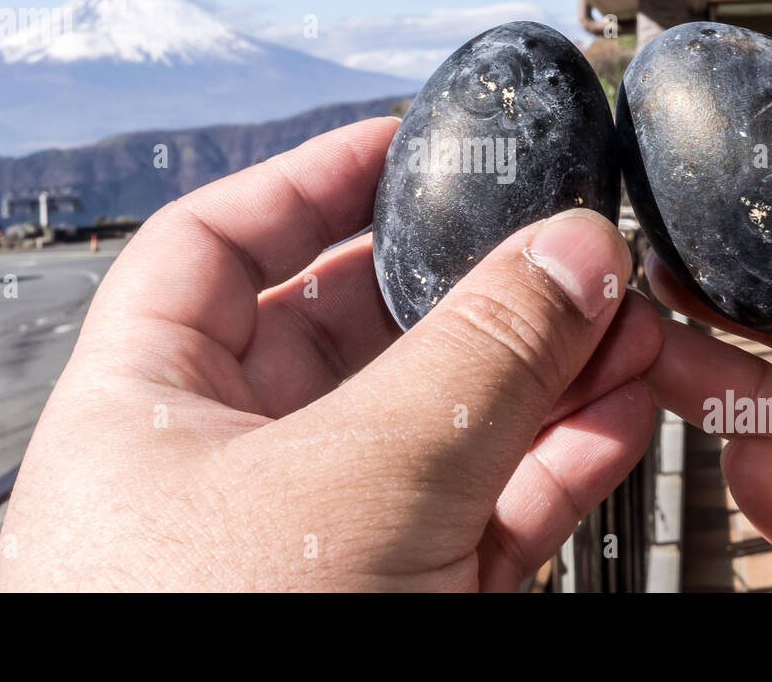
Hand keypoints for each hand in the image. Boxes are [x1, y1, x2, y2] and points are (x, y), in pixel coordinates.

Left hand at [0, 118, 659, 590]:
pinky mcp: (403, 600)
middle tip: (558, 237)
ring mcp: (328, 537)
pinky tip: (620, 400)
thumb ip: (472, 360)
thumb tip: (567, 253)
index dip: (310, 180)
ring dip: (540, 364)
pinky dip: (559, 452)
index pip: (220, 246)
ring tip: (621, 311)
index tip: (401, 141)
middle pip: (359, 329)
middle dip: (469, 281)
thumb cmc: (207, 653)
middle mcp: (231, 466)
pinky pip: (489, 501)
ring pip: (444, 417)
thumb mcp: (349, 483)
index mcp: (150, 406)